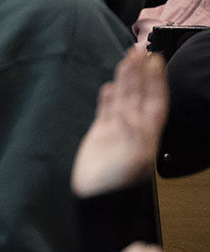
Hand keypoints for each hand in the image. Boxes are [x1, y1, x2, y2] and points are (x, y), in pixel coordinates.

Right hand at [72, 47, 167, 196]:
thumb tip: (128, 114)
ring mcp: (117, 131)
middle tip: (138, 50)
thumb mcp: (131, 160)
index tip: (155, 60)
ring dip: (124, 80)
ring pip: (122, 99)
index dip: (156, 81)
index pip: (154, 100)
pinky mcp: (100, 136)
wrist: (97, 201)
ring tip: (126, 59)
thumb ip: (130, 135)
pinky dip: (106, 99)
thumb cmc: (116, 185)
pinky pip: (105, 112)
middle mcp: (134, 129)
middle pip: (138, 95)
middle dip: (140, 73)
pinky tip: (107, 88)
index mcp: (147, 134)